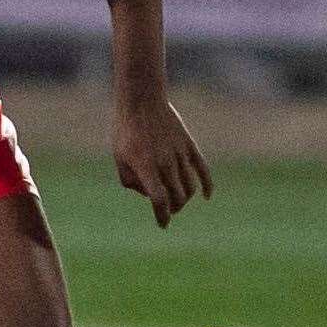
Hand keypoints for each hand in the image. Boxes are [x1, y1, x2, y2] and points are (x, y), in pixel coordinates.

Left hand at [112, 97, 212, 227]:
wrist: (142, 101)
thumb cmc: (125, 129)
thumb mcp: (119, 156)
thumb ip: (129, 179)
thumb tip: (146, 193)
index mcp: (146, 167)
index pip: (159, 200)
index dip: (162, 215)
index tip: (163, 224)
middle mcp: (165, 163)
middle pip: (177, 197)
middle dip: (172, 208)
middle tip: (167, 210)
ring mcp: (180, 155)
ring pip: (190, 187)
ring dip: (185, 199)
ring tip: (178, 202)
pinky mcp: (189, 146)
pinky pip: (203, 170)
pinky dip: (207, 185)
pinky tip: (206, 196)